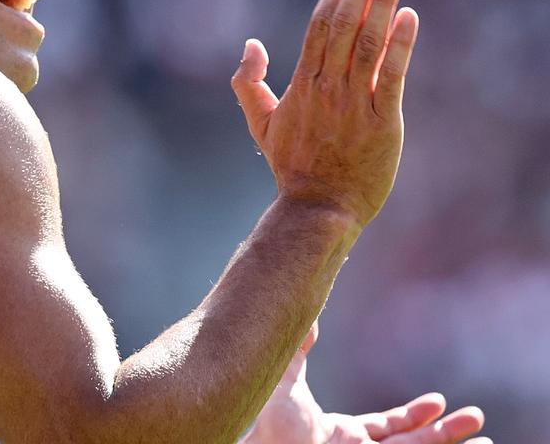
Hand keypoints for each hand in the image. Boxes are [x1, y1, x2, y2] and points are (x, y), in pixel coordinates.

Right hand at [231, 0, 418, 225]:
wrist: (318, 208)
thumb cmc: (291, 166)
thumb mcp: (259, 123)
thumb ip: (248, 82)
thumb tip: (250, 45)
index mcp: (301, 85)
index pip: (319, 27)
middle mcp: (327, 88)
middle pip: (344, 24)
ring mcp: (355, 104)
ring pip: (368, 42)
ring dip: (382, 2)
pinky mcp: (382, 122)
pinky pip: (391, 75)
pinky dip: (400, 44)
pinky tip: (409, 16)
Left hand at [244, 323, 488, 443]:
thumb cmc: (263, 426)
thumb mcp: (284, 383)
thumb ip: (296, 352)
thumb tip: (307, 315)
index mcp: (337, 435)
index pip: (383, 430)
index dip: (412, 417)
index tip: (440, 400)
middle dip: (443, 434)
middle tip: (474, 418)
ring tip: (485, 439)